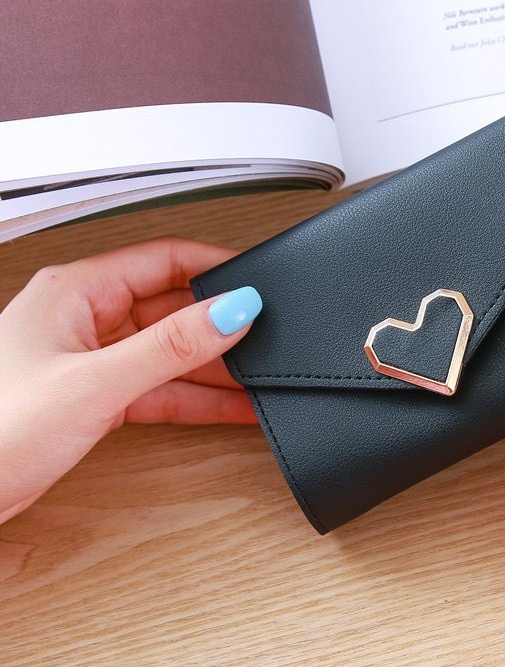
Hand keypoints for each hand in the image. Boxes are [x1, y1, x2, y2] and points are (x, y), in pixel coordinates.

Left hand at [0, 236, 261, 523]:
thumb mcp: (95, 382)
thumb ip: (170, 347)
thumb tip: (231, 311)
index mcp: (77, 291)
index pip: (164, 260)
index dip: (215, 269)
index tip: (258, 284)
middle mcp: (87, 319)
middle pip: (172, 309)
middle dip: (220, 327)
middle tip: (265, 340)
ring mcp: (93, 360)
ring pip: (170, 353)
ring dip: (213, 369)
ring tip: (257, 380)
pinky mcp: (96, 397)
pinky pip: (160, 388)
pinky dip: (195, 399)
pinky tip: (230, 406)